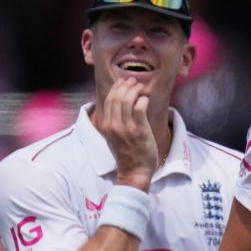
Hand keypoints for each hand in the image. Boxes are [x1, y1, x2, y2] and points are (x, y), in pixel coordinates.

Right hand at [97, 74, 159, 189]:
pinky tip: (145, 100)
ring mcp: (126, 128)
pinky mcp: (139, 131)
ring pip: (127, 101)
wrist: (135, 170)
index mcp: (105, 125)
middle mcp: (113, 125)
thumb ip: (116, 120)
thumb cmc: (128, 152)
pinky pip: (140, 108)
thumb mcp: (115, 135)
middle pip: (117, 98)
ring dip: (134, 90)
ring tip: (140, 87)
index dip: (116, 88)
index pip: (108, 100)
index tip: (123, 81)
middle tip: (134, 81)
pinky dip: (142, 100)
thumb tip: (122, 103)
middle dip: (125, 86)